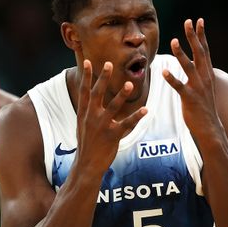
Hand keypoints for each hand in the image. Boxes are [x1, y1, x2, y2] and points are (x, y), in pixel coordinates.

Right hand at [75, 59, 147, 176]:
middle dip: (103, 78)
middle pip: (97, 94)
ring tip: (129, 83)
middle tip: (109, 63)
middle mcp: (91, 117)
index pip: (84, 91)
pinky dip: (137, 117)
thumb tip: (88, 100)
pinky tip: (145, 110)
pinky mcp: (112, 136)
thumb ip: (87, 112)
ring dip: (122, 94)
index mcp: (84, 114)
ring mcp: (101, 126)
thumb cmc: (86, 145)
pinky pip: (126, 124)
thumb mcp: (82, 126)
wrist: (86, 165)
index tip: (88, 61)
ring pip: (113, 107)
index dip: (87, 76)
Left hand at [162, 18, 222, 138]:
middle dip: (193, 37)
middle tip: (188, 21)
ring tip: (173, 41)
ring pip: (189, 67)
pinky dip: (172, 78)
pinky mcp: (189, 99)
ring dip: (181, 53)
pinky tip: (163, 71)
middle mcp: (204, 78)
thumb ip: (200, 74)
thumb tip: (196, 63)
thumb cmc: (204, 108)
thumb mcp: (204, 87)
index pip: (205, 50)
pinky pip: (179, 87)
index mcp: (207, 74)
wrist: (210, 127)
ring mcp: (198, 88)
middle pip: (199, 53)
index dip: (201, 35)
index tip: (199, 20)